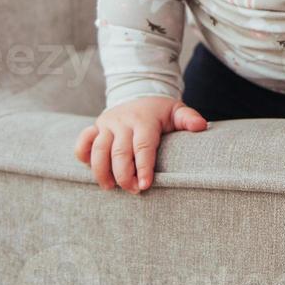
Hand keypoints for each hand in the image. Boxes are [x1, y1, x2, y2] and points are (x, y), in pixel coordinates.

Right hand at [74, 96, 208, 192]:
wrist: (137, 93)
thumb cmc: (159, 111)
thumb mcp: (176, 111)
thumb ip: (188, 118)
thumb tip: (201, 126)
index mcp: (144, 120)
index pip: (143, 146)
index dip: (144, 167)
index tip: (146, 185)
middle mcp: (122, 122)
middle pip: (119, 153)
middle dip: (124, 175)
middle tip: (134, 191)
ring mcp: (106, 125)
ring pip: (98, 151)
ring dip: (102, 172)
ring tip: (111, 188)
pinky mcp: (95, 128)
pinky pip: (82, 143)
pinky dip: (83, 157)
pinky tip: (92, 171)